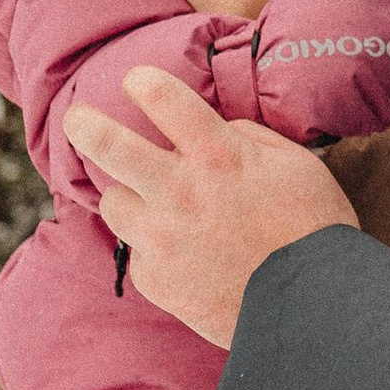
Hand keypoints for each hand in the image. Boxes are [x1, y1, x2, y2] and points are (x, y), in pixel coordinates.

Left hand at [66, 68, 355, 345]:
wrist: (311, 309)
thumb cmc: (313, 230)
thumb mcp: (295, 165)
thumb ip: (248, 138)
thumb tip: (216, 129)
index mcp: (217, 155)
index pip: (161, 96)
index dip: (141, 81)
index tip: (135, 82)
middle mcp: (179, 192)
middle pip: (107, 145)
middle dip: (84, 124)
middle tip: (76, 117)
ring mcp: (161, 239)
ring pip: (112, 202)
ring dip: (129, 197)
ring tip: (154, 205)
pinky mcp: (154, 279)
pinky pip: (137, 251)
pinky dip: (154, 247)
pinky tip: (185, 255)